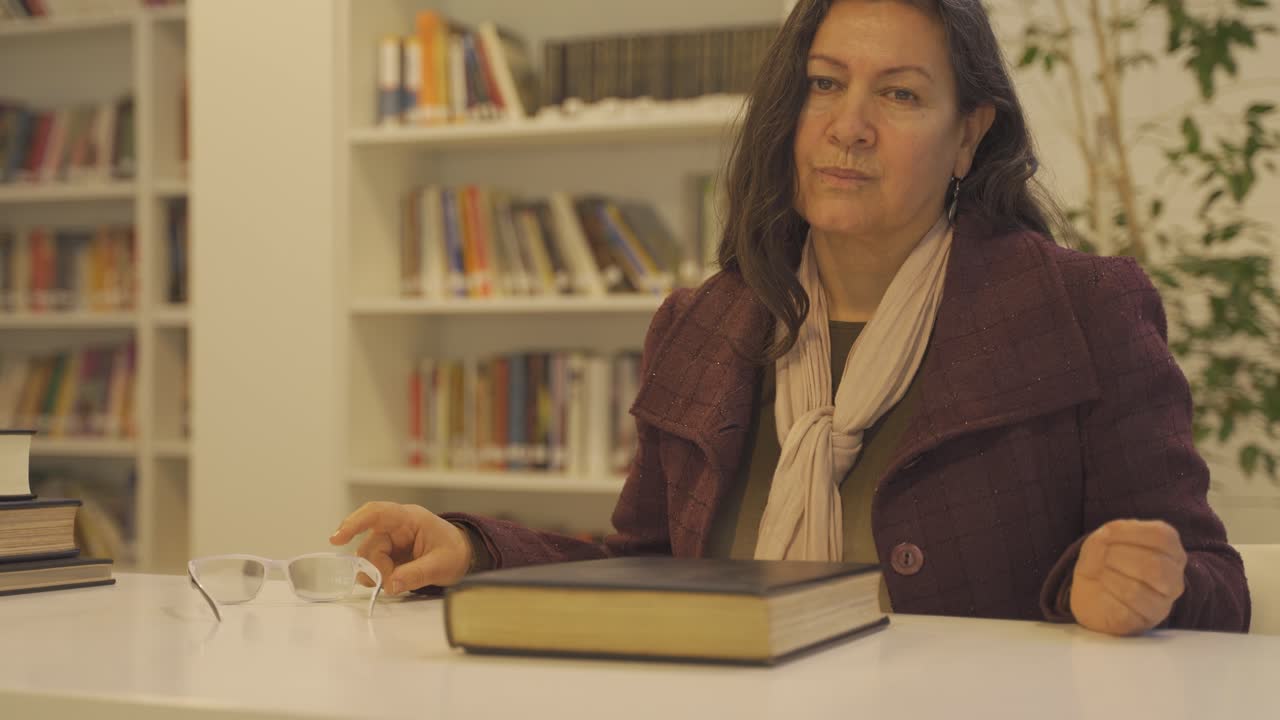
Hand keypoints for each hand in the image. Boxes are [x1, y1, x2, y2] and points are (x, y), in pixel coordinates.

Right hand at [329, 502, 473, 593]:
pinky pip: (372, 565)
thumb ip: (417, 573)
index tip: (337, 539)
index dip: (354, 523)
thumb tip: (391, 584)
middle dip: (376, 567)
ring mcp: (390, 541)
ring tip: (395, 582)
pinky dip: (377, 576)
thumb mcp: (442, 564)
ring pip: (368, 556)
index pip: (376, 513)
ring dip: (376, 573)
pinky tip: (391, 581)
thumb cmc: (454, 552)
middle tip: (391, 582)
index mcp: (409, 518)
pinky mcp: (388, 554)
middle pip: (370, 544)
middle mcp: (395, 527)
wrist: (463, 555)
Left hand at [1070, 519, 1186, 635]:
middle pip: (1155, 566)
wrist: (1092, 590)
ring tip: (1101, 574)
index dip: (1129, 533)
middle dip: (1119, 557)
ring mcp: (1162, 605)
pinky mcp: (1142, 623)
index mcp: (1171, 551)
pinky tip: (1102, 591)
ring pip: (1136, 591)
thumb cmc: (1106, 558)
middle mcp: (1174, 579)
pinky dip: (1104, 597)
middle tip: (1104, 557)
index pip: (1162, 537)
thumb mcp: (1106, 536)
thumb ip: (1111, 534)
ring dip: (1108, 577)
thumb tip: (1107, 540)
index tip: (1107, 535)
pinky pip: (1123, 612)